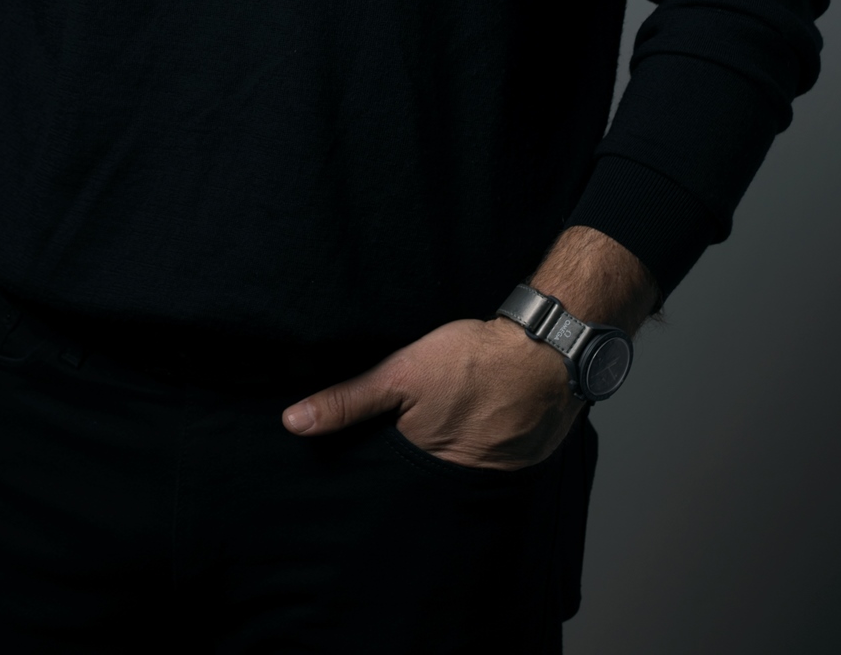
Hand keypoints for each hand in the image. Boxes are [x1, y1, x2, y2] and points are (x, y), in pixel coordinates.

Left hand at [282, 315, 580, 469]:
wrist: (546, 354)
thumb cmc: (473, 361)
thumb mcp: (401, 373)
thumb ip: (349, 401)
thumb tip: (294, 423)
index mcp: (421, 465)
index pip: (385, 485)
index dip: (370, 476)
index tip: (352, 470)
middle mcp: (456, 482)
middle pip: (418, 484)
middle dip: (405, 471)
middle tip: (403, 442)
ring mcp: (491, 477)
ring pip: (452, 476)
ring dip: (443, 461)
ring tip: (440, 433)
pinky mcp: (516, 464)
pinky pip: (486, 468)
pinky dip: (476, 453)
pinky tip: (472, 428)